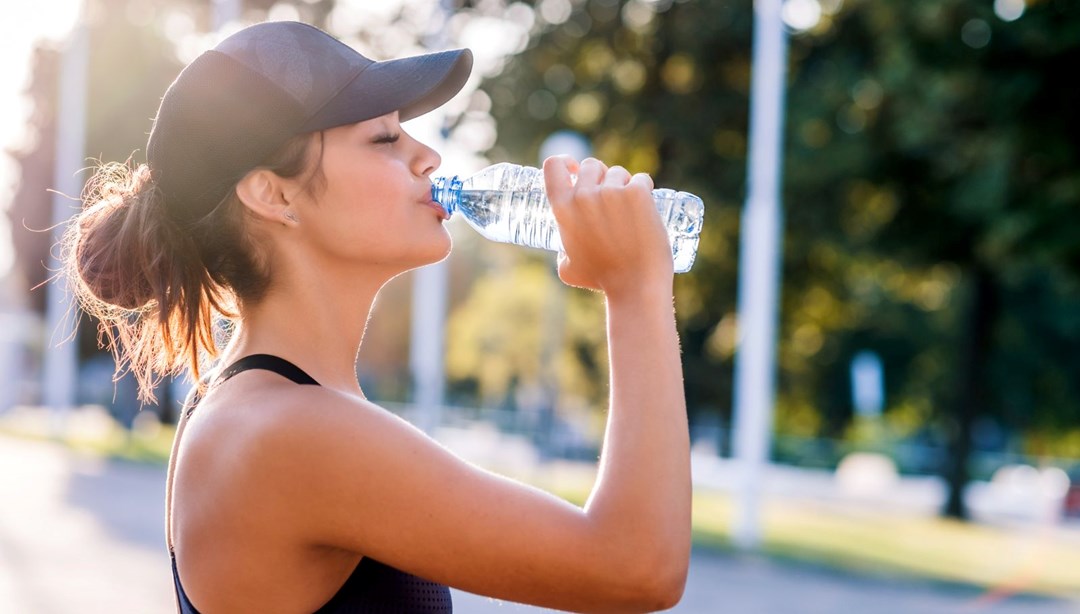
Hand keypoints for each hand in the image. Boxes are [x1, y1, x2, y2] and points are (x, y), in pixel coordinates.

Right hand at [543, 156, 673, 296]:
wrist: (635, 286)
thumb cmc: (602, 280)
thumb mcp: (568, 268)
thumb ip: (562, 251)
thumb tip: (565, 249)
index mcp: (562, 209)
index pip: (553, 165)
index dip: (565, 162)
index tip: (574, 169)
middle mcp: (583, 195)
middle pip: (591, 165)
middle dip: (601, 177)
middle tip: (612, 198)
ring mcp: (611, 192)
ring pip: (618, 172)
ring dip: (624, 184)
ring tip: (631, 211)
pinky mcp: (637, 193)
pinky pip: (641, 179)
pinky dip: (645, 189)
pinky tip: (647, 206)